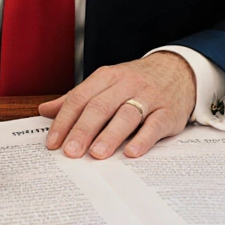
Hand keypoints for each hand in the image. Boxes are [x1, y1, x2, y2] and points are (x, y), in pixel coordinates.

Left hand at [38, 52, 195, 159]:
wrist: (180, 70)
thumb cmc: (136, 81)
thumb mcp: (106, 83)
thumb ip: (77, 98)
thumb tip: (44, 111)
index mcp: (107, 77)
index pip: (80, 98)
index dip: (64, 120)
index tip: (53, 142)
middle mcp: (127, 84)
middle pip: (100, 106)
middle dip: (83, 130)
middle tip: (70, 152)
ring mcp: (149, 98)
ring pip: (126, 115)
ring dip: (110, 135)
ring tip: (97, 154)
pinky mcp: (168, 112)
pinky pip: (154, 125)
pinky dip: (143, 139)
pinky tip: (131, 152)